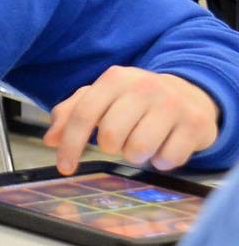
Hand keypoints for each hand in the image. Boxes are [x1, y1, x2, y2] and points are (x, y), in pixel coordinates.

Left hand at [44, 65, 219, 173]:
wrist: (189, 93)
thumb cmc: (136, 100)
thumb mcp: (102, 97)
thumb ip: (72, 113)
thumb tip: (50, 139)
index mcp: (114, 79)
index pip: (83, 115)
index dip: (70, 145)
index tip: (65, 167)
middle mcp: (143, 87)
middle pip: (110, 137)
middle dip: (111, 147)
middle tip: (120, 140)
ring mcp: (172, 104)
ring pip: (138, 150)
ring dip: (136, 155)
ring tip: (143, 141)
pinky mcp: (195, 124)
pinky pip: (168, 159)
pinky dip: (162, 160)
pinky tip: (165, 145)